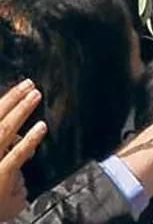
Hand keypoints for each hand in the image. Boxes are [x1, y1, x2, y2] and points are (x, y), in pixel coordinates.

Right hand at [0, 79, 47, 220]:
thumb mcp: (4, 166)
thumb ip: (10, 152)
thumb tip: (27, 141)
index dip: (4, 103)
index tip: (18, 88)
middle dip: (10, 99)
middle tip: (28, 83)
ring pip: (3, 131)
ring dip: (20, 110)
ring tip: (35, 95)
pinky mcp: (0, 176)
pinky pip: (15, 155)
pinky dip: (29, 140)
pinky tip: (41, 127)